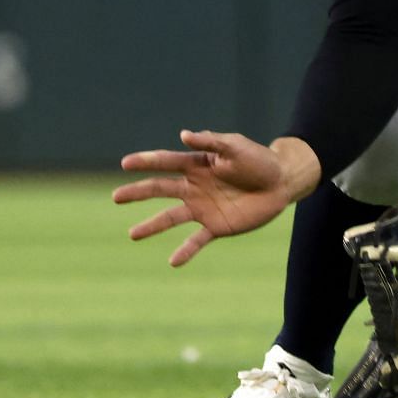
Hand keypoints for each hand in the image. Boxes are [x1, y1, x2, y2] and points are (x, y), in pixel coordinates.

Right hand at [113, 130, 294, 266]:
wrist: (280, 183)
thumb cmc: (258, 160)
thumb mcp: (235, 147)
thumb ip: (210, 142)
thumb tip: (183, 135)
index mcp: (197, 165)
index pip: (165, 162)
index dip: (145, 162)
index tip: (125, 164)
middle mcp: (194, 187)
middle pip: (160, 189)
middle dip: (138, 192)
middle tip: (116, 197)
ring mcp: (203, 208)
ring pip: (171, 217)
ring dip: (152, 226)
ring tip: (132, 234)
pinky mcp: (216, 226)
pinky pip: (196, 241)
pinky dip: (185, 251)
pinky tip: (173, 262)